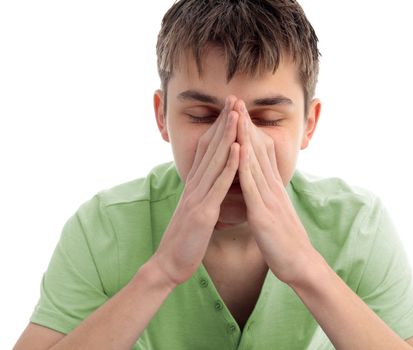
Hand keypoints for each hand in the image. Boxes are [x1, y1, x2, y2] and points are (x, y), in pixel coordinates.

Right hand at [152, 96, 239, 285]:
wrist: (169, 264)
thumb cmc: (185, 240)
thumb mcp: (194, 210)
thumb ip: (202, 194)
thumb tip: (209, 183)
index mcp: (195, 186)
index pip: (208, 151)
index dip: (219, 129)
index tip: (230, 109)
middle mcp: (195, 186)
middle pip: (210, 149)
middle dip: (223, 123)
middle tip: (233, 99)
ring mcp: (198, 197)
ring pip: (215, 161)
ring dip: (227, 136)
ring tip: (237, 114)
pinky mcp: (203, 212)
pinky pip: (219, 185)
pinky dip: (229, 165)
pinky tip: (238, 149)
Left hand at [233, 99, 318, 285]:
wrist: (299, 263)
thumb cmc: (284, 239)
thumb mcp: (275, 210)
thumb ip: (267, 194)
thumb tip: (260, 182)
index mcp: (272, 187)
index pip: (259, 152)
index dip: (248, 130)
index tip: (237, 111)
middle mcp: (272, 186)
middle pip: (257, 149)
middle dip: (245, 123)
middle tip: (235, 99)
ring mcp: (268, 197)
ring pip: (254, 161)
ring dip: (244, 136)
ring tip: (235, 113)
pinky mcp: (263, 212)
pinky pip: (252, 185)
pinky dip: (245, 165)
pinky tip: (239, 148)